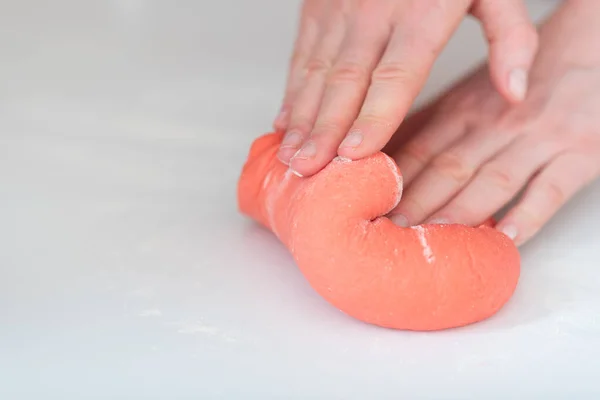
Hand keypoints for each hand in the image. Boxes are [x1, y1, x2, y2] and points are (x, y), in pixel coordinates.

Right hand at [274, 0, 537, 177]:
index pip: (396, 75)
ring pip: (316, 72)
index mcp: (422, 12)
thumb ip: (510, 38)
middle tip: (309, 170)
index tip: (356, 154)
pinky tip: (285, 122)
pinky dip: (292, 91)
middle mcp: (374, 11)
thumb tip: (514, 93)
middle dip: (326, 130)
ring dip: (303, 118)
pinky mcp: (317, 4)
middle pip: (346, 81)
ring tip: (292, 157)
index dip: (374, 117)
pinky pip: (301, 54)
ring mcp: (339, 7)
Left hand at [388, 0, 599, 245]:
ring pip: (492, 181)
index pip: (419, 150)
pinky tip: (503, 237)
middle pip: (448, 169)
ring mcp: (537, 139)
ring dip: (459, 212)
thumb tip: (380, 155)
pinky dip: (527, 214)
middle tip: (387, 235)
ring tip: (432, 241)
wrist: (590, 46)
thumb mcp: (467, 94)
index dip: (391, 183)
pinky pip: (551, 189)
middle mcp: (493, 125)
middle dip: (415, 204)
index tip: (366, 210)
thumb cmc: (518, 79)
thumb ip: (429, 125)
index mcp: (462, 111)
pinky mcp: (580, 152)